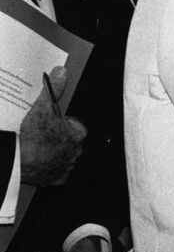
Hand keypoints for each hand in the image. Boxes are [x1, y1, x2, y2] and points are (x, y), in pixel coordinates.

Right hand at [19, 66, 86, 186]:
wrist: (18, 160)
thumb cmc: (33, 135)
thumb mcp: (42, 106)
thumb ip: (53, 89)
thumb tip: (61, 72)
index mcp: (78, 134)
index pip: (74, 125)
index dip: (60, 122)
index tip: (49, 121)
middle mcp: (77, 151)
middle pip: (68, 141)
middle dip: (56, 137)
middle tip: (39, 134)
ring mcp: (67, 166)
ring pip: (62, 156)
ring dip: (52, 152)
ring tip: (35, 147)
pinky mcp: (56, 179)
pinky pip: (54, 172)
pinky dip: (46, 167)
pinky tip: (35, 161)